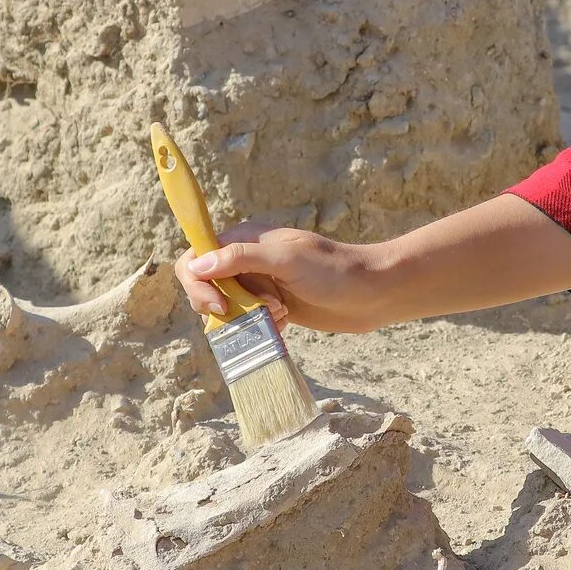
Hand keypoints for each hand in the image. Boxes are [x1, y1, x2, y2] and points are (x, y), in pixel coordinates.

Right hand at [175, 224, 392, 333]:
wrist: (373, 293)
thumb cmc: (334, 270)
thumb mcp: (286, 260)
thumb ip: (241, 259)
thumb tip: (196, 264)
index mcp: (246, 240)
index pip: (196, 256)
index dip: (198, 282)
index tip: (218, 304)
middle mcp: (248, 261)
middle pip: (206, 286)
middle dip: (225, 306)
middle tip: (259, 312)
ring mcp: (260, 285)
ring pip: (226, 309)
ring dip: (244, 320)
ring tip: (279, 315)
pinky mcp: (273, 308)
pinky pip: (248, 324)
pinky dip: (259, 329)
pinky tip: (284, 327)